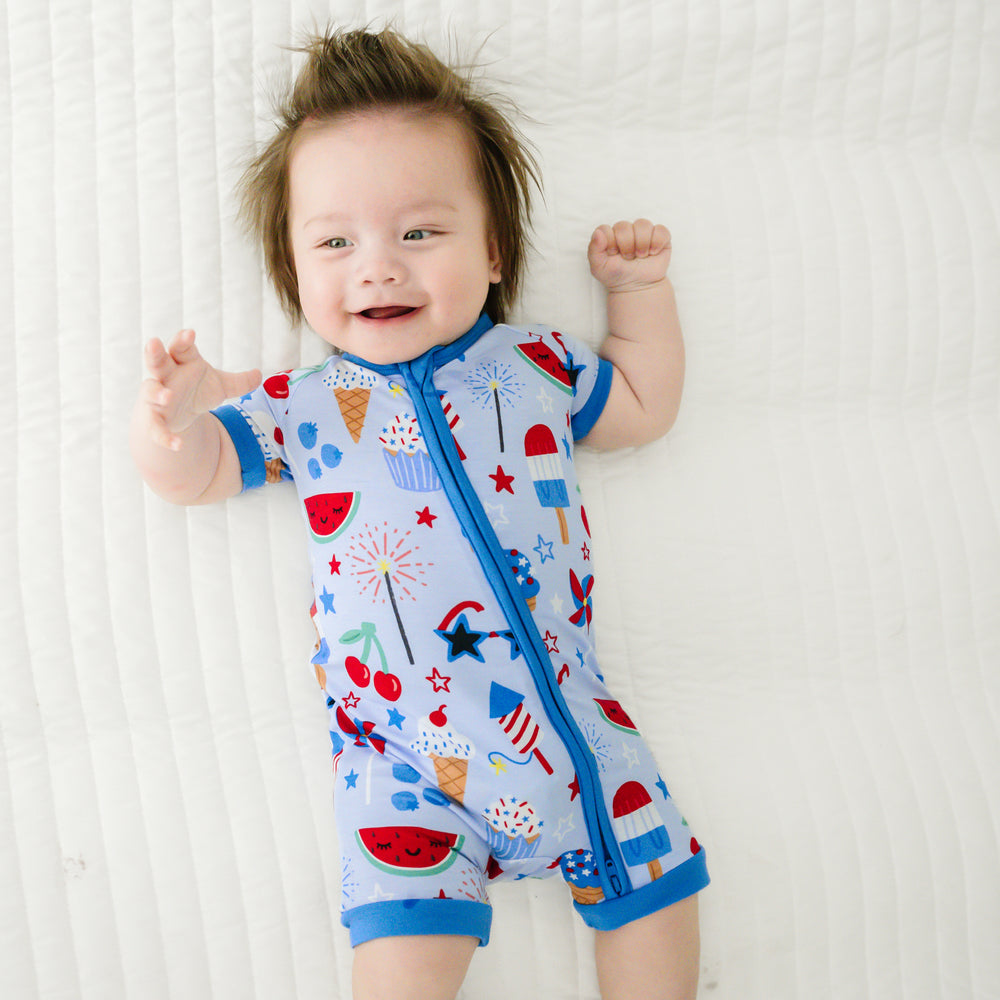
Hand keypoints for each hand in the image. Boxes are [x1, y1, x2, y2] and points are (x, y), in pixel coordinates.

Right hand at [139, 328, 260, 450]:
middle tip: (153, 343)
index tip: (190, 334)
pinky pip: (156, 427)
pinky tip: (177, 445)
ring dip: (157, 393)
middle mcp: (166, 376)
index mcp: (182, 362)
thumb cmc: (196, 391)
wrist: (177, 415)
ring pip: (151, 391)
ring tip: (166, 396)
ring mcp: (156, 397)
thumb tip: (259, 375)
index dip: (183, 340)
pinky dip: (164, 436)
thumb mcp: (220, 386)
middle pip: (157, 361)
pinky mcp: (153, 418)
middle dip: (154, 353)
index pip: (181, 348)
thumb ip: (240, 382)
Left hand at [588, 219, 671, 290]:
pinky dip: (657, 242)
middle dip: (625, 245)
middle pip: (624, 226)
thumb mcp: (599, 267)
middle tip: (628, 258)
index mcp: (609, 235)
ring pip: (643, 224)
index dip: (610, 242)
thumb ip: (594, 250)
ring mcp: (643, 233)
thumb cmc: (617, 276)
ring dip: (641, 243)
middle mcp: (626, 231)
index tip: (613, 255)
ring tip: (640, 256)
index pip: (605, 229)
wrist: (637, 288)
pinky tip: (653, 253)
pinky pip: (661, 230)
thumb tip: (598, 233)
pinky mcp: (660, 237)